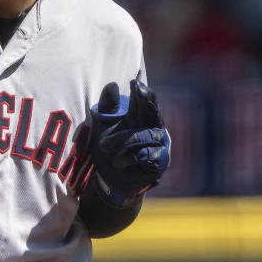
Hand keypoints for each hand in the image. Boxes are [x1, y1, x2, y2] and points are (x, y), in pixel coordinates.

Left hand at [71, 79, 169, 206]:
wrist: (108, 179)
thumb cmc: (109, 149)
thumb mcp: (103, 126)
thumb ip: (108, 106)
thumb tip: (112, 85)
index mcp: (141, 117)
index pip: (146, 100)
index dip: (142, 90)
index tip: (134, 82)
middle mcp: (153, 129)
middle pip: (153, 112)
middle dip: (146, 101)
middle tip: (138, 92)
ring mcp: (158, 146)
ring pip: (147, 136)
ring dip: (126, 140)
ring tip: (105, 145)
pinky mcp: (158, 164)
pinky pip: (149, 157)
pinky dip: (133, 157)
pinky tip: (120, 160)